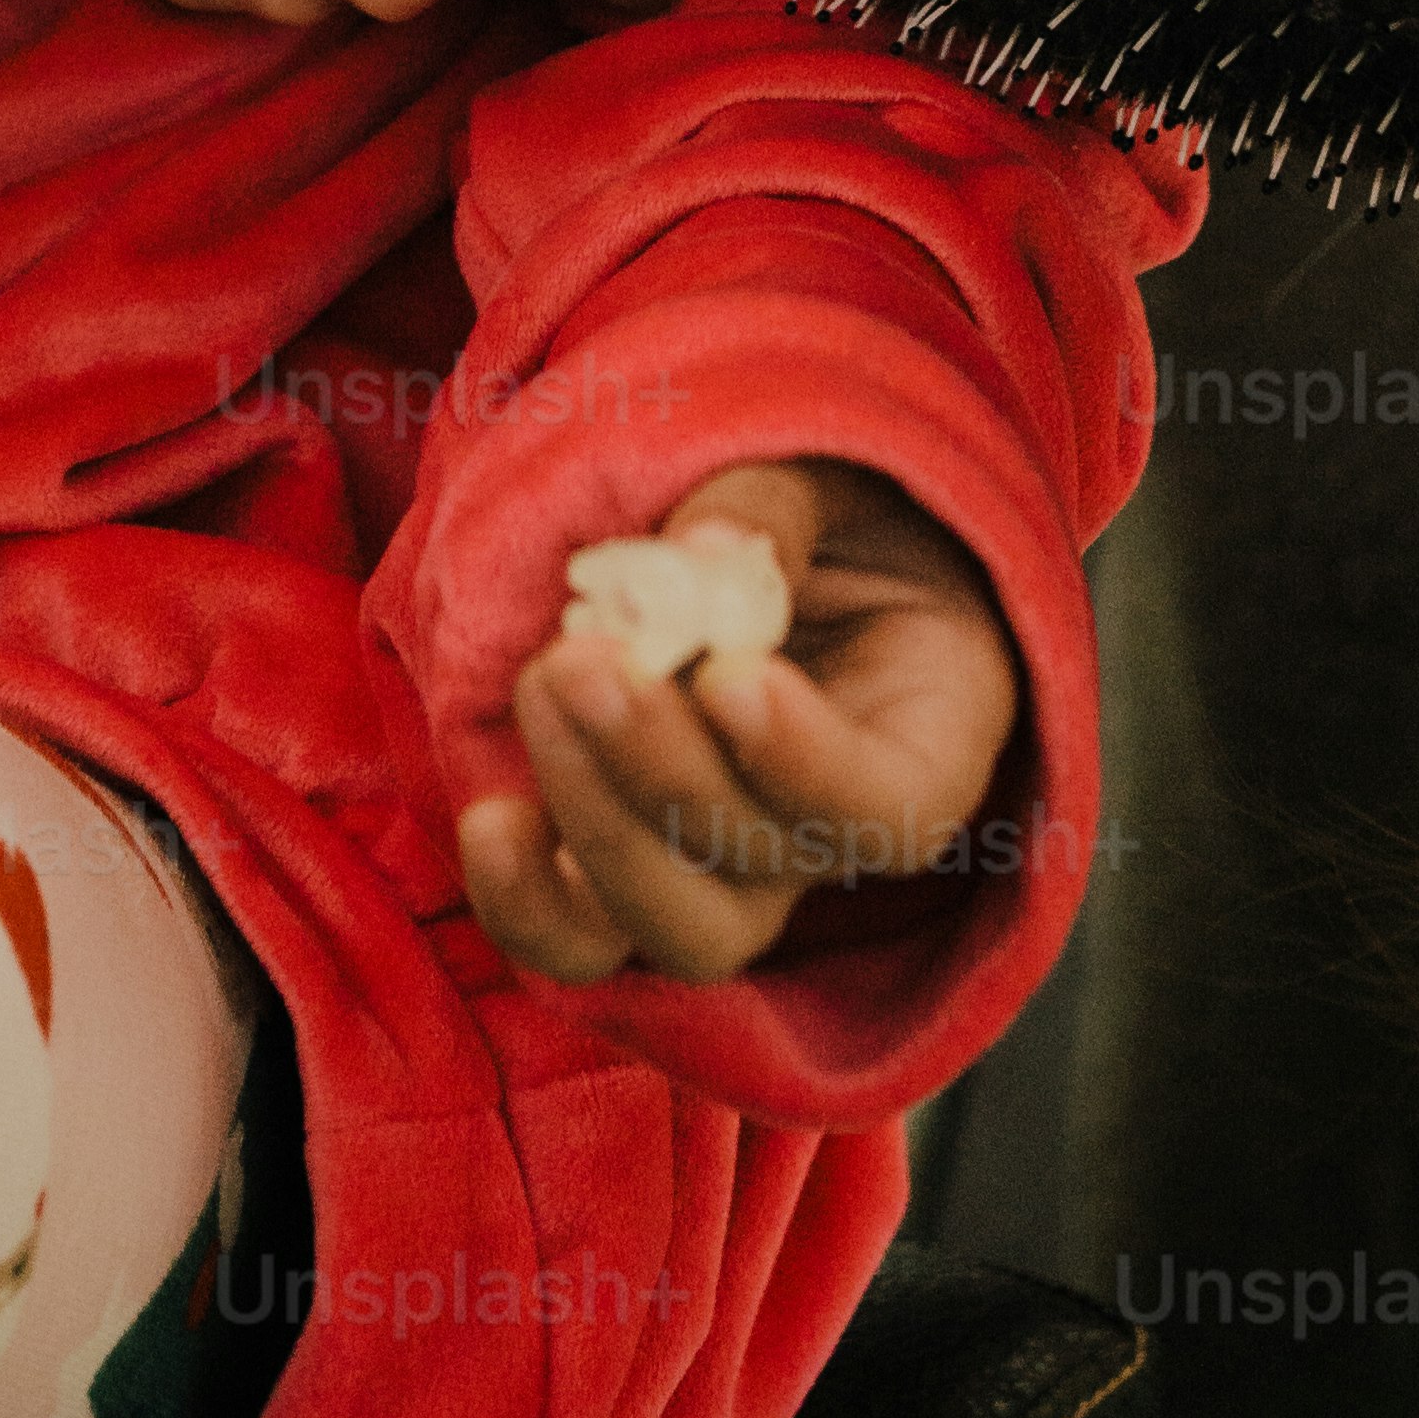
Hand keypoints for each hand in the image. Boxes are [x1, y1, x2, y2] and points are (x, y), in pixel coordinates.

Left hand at [462, 460, 1022, 987]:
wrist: (791, 545)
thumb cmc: (833, 508)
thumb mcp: (834, 480)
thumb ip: (773, 508)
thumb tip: (698, 557)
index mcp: (927, 743)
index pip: (885, 806)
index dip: (803, 761)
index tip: (728, 673)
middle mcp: (829, 835)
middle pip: (759, 868)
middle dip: (661, 771)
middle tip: (585, 656)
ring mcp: (730, 869)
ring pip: (676, 920)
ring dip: (595, 817)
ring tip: (544, 683)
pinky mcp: (630, 868)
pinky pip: (586, 937)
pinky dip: (530, 902)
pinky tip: (491, 820)